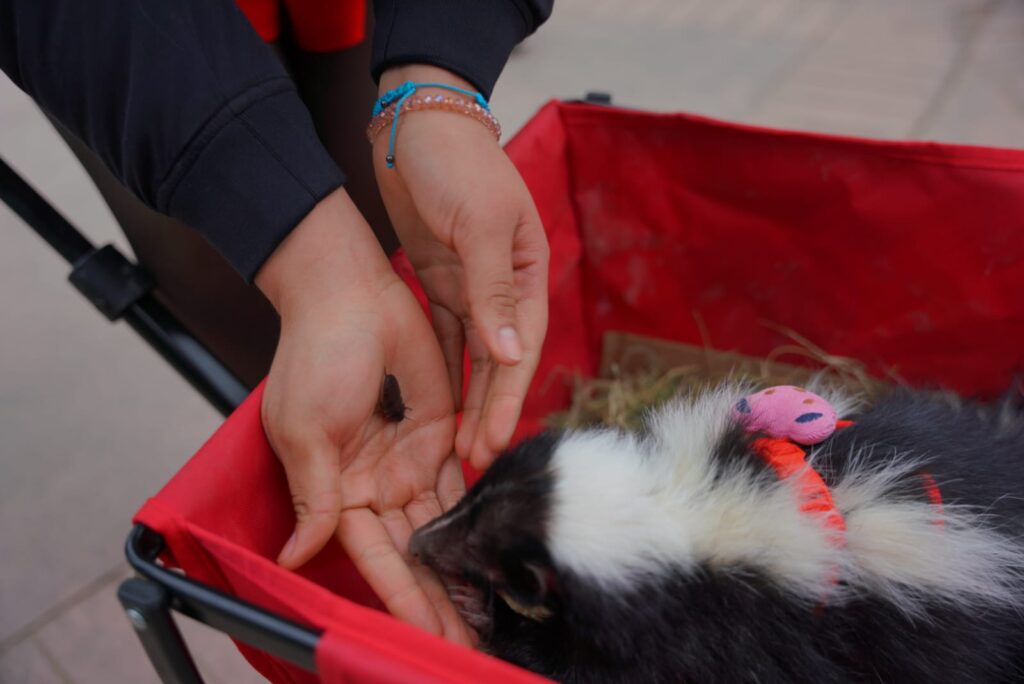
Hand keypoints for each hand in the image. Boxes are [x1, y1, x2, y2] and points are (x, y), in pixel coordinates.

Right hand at [255, 188, 474, 644]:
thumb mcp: (305, 431)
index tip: (427, 640)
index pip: (376, 560)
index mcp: (336, 491)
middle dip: (440, 602)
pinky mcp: (438, 436)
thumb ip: (314, 496)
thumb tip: (297, 557)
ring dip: (461, 574)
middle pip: (413, 558)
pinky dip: (474, 523)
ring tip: (487, 619)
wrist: (349, 292)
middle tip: (470, 648)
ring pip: (440, 532)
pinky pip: (460, 488)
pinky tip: (491, 558)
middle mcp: (372, 486)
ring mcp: (407, 463)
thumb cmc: (315, 356)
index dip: (403, 600)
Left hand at [374, 65, 549, 469]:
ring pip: (473, 357)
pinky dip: (444, 370)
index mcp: (528, 272)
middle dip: (487, 411)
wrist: (417, 125)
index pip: (522, 348)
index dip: (507, 398)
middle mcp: (505, 286)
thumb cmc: (457, 165)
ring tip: (456, 447)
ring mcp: (472, 286)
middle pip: (500, 361)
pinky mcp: (440, 282)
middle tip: (472, 462)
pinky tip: (437, 405)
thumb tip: (512, 353)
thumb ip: (494, 290)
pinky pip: (445, 337)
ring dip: (467, 400)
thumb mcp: (482, 225)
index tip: (491, 443)